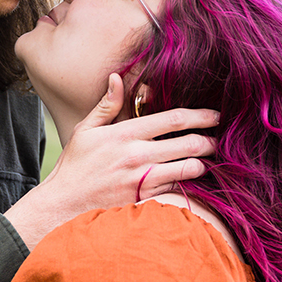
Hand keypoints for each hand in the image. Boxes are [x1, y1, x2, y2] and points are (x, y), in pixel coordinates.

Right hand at [6, 75, 218, 248]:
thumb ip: (106, 105)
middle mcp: (137, 155)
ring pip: (187, 169)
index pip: (173, 119)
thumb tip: (117, 77)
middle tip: (218, 140)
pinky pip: (175, 189)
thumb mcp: (85, 130)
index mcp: (125, 133)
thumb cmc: (75, 166)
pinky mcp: (144, 199)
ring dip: (203, 164)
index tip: (215, 115)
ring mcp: (142, 179)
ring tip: (208, 161)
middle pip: (188, 144)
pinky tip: (192, 181)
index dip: (200, 116)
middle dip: (209, 141)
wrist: (63, 204)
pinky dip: (187, 184)